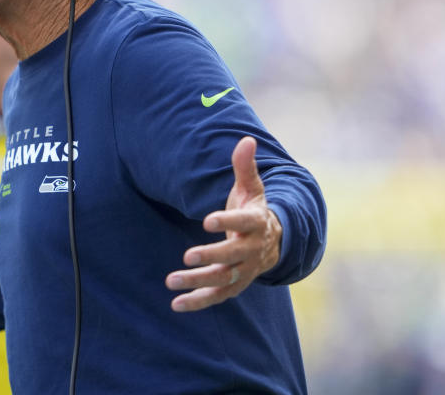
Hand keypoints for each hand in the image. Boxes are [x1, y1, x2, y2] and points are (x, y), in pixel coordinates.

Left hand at [165, 136, 281, 311]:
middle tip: (187, 256)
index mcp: (257, 223)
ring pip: (222, 280)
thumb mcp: (252, 188)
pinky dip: (198, 302)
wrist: (274, 242)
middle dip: (211, 257)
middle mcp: (252, 250)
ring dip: (197, 282)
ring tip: (171, 281)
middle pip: (233, 256)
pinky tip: (175, 304)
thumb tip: (246, 139)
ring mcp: (244, 270)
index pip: (244, 222)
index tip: (207, 220)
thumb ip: (245, 166)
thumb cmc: (254, 210)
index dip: (227, 221)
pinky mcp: (234, 286)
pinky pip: (216, 297)